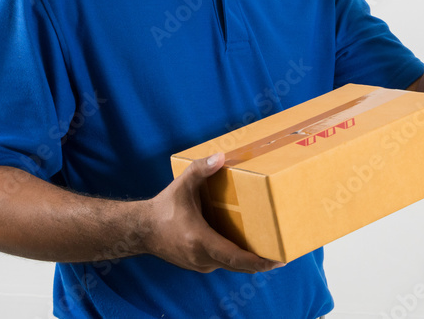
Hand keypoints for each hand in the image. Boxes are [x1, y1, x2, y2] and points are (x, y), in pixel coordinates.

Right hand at [143, 152, 282, 273]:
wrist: (141, 230)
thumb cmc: (164, 207)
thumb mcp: (182, 185)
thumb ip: (201, 169)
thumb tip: (221, 156)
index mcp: (200, 241)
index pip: (235, 257)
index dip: (258, 261)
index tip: (277, 261)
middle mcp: (202, 258)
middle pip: (238, 266)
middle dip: (260, 263)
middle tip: (282, 257)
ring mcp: (200, 264)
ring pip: (231, 267)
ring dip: (248, 262)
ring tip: (269, 253)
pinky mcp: (198, 265)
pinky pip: (223, 264)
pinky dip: (236, 259)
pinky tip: (247, 249)